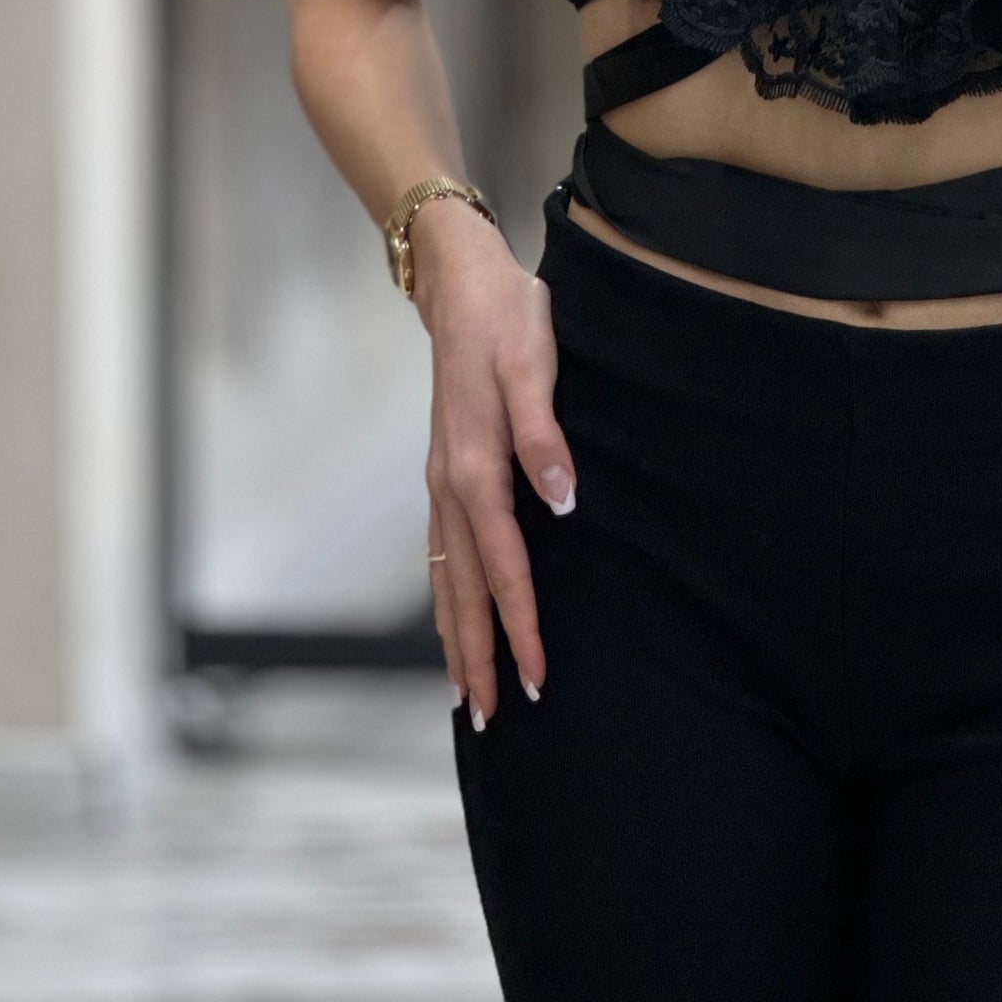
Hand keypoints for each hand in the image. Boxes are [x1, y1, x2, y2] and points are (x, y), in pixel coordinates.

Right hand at [412, 198, 575, 726]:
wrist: (459, 280)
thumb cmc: (506, 318)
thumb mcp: (534, 363)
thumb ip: (544, 435)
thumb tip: (561, 503)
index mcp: (475, 468)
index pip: (504, 567)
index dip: (521, 625)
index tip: (536, 679)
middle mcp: (449, 484)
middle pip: (463, 589)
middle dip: (475, 654)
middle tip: (486, 720)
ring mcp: (440, 479)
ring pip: (445, 576)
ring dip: (455, 634)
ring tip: (463, 691)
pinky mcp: (444, 468)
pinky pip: (441, 550)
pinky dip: (446, 595)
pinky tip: (454, 613)